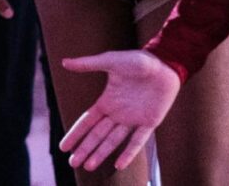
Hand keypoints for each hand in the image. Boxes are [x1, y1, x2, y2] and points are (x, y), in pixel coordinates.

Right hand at [59, 50, 180, 171]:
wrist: (164, 64)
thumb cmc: (137, 60)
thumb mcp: (109, 61)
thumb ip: (87, 64)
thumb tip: (64, 63)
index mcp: (107, 102)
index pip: (87, 122)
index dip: (75, 134)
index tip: (63, 147)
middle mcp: (118, 114)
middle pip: (97, 136)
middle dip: (84, 149)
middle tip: (72, 163)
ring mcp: (133, 120)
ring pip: (113, 141)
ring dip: (101, 154)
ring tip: (89, 167)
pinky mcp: (150, 122)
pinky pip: (138, 141)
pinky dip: (129, 153)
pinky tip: (119, 165)